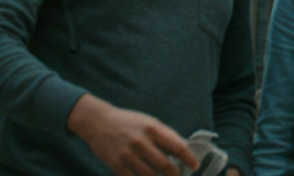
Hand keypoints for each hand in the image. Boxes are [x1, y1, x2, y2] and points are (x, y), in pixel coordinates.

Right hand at [66, 94, 197, 175]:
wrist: (98, 122)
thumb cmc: (128, 122)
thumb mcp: (149, 122)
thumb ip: (166, 135)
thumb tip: (185, 149)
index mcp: (152, 129)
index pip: (177, 147)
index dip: (189, 158)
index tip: (195, 165)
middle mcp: (141, 142)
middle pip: (166, 165)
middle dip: (176, 174)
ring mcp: (128, 155)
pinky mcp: (117, 166)